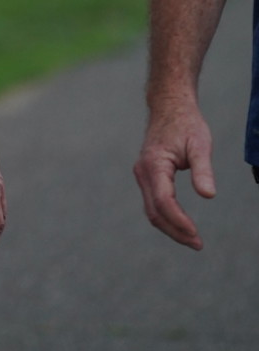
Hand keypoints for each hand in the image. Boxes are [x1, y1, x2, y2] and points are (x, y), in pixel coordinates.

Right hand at [133, 105, 214, 249]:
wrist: (169, 107)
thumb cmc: (186, 124)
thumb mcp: (200, 144)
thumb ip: (203, 170)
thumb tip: (208, 195)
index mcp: (154, 165)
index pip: (163, 201)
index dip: (179, 221)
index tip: (196, 234)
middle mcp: (143, 172)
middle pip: (154, 212)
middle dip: (175, 231)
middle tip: (198, 244)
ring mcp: (142, 174)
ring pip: (151, 210)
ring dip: (171, 227)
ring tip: (192, 239)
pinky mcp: (147, 176)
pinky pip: (153, 202)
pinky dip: (166, 217)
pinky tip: (182, 224)